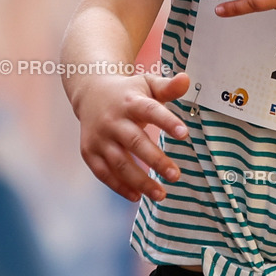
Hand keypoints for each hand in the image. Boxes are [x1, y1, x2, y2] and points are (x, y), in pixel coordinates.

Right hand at [77, 71, 190, 202]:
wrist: (90, 92)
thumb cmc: (127, 92)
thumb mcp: (147, 84)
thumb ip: (168, 87)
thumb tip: (186, 79)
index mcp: (131, 102)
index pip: (151, 111)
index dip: (168, 122)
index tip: (185, 134)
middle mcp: (113, 120)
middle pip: (135, 142)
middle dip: (156, 160)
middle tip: (175, 175)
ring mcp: (99, 137)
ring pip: (119, 162)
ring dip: (140, 181)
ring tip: (161, 194)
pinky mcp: (89, 151)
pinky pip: (103, 172)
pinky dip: (119, 186)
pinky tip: (136, 196)